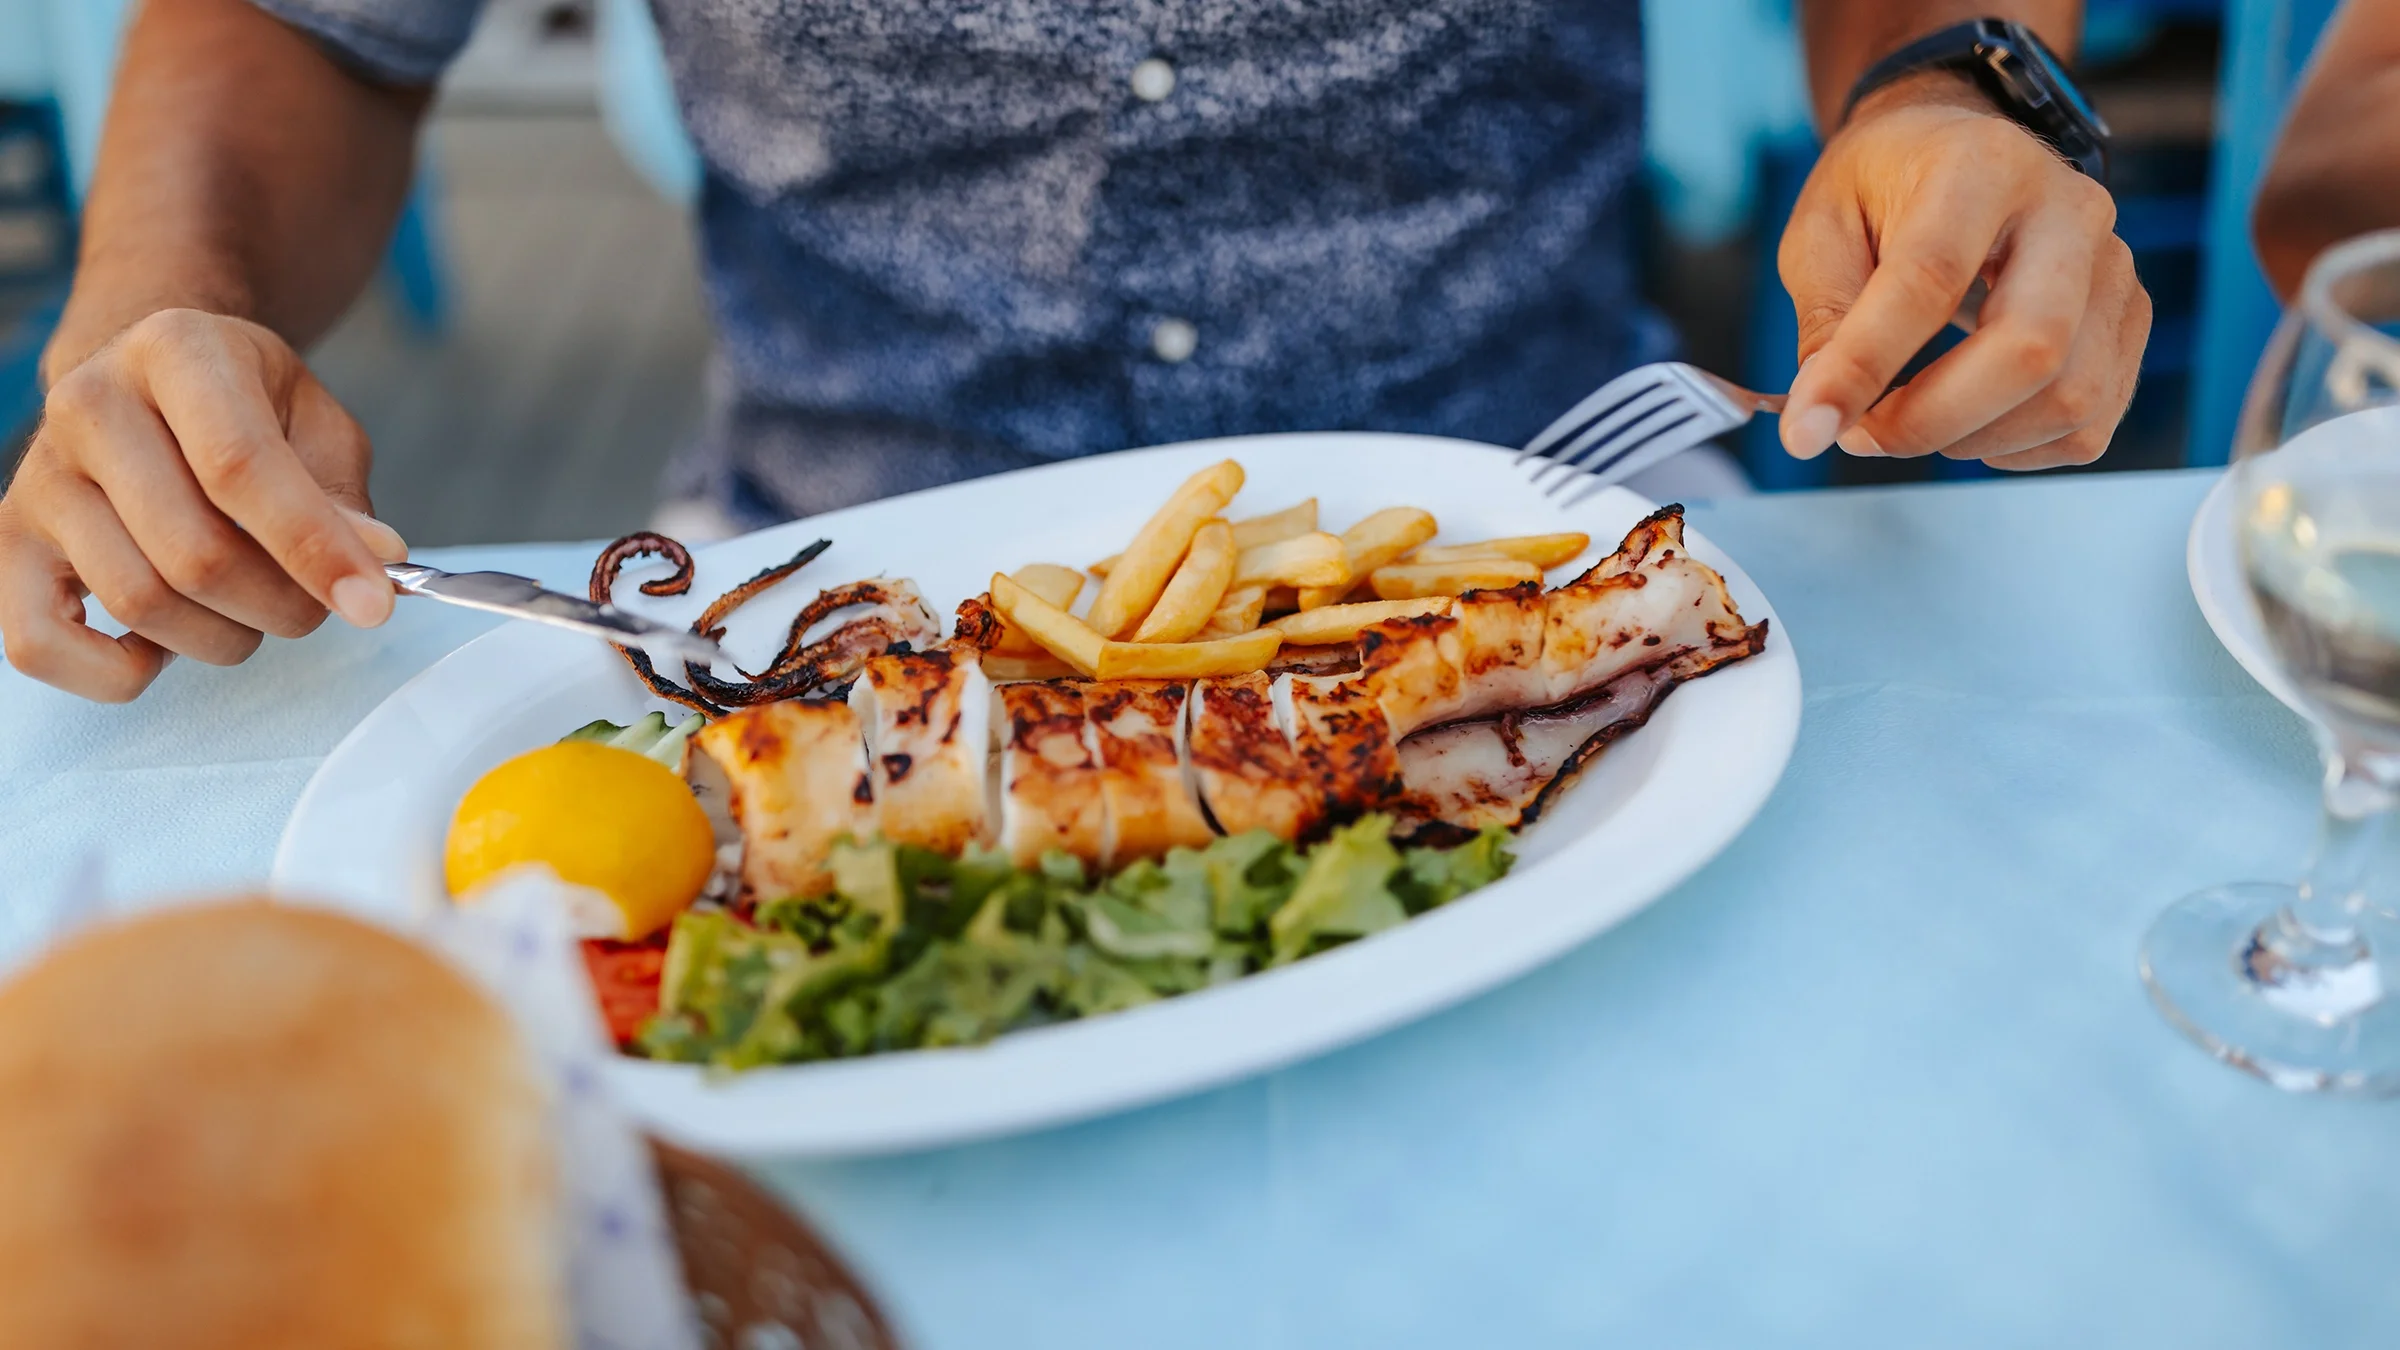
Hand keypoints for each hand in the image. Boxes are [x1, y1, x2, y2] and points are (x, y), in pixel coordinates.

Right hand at [0, 309, 405, 701]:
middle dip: (281, 605)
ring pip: (139, 602)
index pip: (239, 466)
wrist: (148, 384)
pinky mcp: (9, 544)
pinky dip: (119, 672)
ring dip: (224, 637)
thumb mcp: (314, 423)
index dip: (313, 547)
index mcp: (176, 351)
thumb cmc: (246, 410)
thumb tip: (376, 559)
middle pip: (193, 552)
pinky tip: (168, 643)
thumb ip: (342, 494)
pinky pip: (40, 645)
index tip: (375, 604)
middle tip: (314, 604)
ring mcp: (38, 477)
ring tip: (251, 610)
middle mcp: (88, 404)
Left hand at [1776, 74, 2151, 468]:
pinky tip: (1968, 423)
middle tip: (1862, 436)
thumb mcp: (1824, 232)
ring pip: (2071, 396)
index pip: (1930, 280)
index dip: (1865, 367)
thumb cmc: (1884, 190)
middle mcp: (2069, 209)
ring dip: (1974, 439)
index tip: (1807, 430)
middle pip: (2032, 347)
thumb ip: (1826, 322)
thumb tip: (1825, 417)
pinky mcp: (2129, 319)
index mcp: (1981, 165)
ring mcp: (2113, 267)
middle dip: (1933, 419)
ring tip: (1909, 420)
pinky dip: (2017, 450)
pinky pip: (2089, 424)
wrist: (1955, 151)